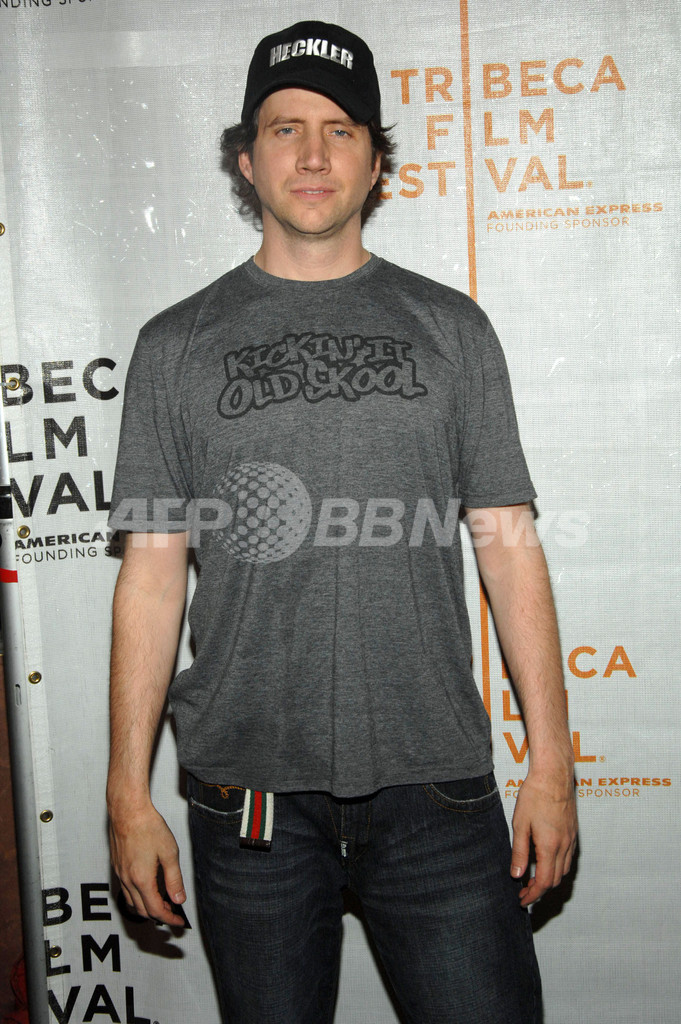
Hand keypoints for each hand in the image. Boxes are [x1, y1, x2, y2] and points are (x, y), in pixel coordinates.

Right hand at [108, 802, 186, 925]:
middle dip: (159, 915)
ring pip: (132, 902)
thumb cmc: (147, 827)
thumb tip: (179, 898)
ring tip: (163, 902)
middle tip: (173, 912)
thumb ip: (174, 879)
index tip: (179, 921)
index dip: (169, 919)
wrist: (128, 811)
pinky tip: (148, 887)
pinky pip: (126, 890)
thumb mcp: (169, 853)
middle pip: (142, 910)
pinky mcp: (116, 866)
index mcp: (141, 880)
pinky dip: (138, 896)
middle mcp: (127, 880)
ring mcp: (120, 874)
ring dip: (147, 907)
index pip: (156, 910)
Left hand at [510, 766, 576, 906]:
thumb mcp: (520, 824)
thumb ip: (519, 852)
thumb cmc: (535, 795)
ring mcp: (571, 839)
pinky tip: (546, 861)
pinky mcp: (573, 832)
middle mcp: (564, 846)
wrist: (553, 775)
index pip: (544, 882)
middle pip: (556, 880)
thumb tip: (517, 875)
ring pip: (564, 870)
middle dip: (540, 890)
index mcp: (550, 846)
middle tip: (524, 891)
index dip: (533, 895)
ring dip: (550, 879)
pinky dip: (557, 866)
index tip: (522, 900)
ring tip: (533, 879)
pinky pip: (568, 857)